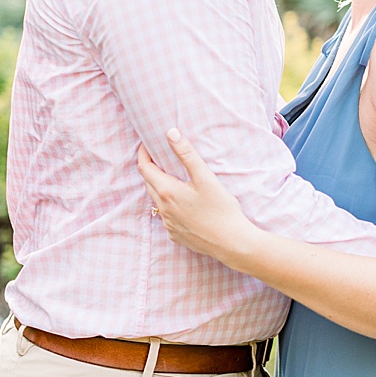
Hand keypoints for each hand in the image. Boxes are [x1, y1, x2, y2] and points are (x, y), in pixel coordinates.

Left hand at [136, 129, 258, 264]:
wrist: (232, 243)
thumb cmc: (221, 209)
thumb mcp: (205, 178)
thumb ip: (187, 155)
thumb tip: (171, 133)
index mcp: (166, 191)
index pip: (144, 168)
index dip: (143, 154)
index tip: (147, 144)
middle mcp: (162, 209)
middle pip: (148, 184)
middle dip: (151, 169)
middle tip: (161, 157)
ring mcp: (168, 223)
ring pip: (157, 200)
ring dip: (161, 187)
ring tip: (175, 179)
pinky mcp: (176, 234)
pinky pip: (167, 216)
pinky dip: (171, 205)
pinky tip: (186, 204)